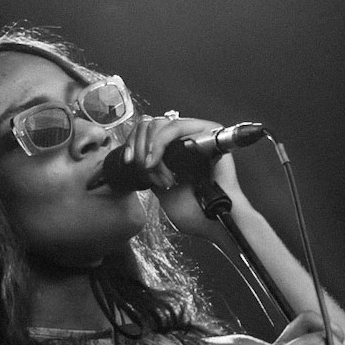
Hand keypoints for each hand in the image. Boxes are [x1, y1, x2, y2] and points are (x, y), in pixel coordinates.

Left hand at [115, 112, 242, 236]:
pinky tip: (155, 163)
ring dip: (150, 151)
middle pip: (149, 124)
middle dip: (140, 150)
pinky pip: (175, 127)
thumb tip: (137, 156)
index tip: (128, 162)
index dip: (133, 143)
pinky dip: (159, 144)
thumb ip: (151, 170)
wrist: (217, 220)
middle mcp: (188, 136)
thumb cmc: (196, 211)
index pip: (147, 129)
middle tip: (148, 175)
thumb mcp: (161, 191)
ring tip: (159, 176)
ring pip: (159, 124)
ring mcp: (199, 132)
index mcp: (178, 147)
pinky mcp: (209, 131)